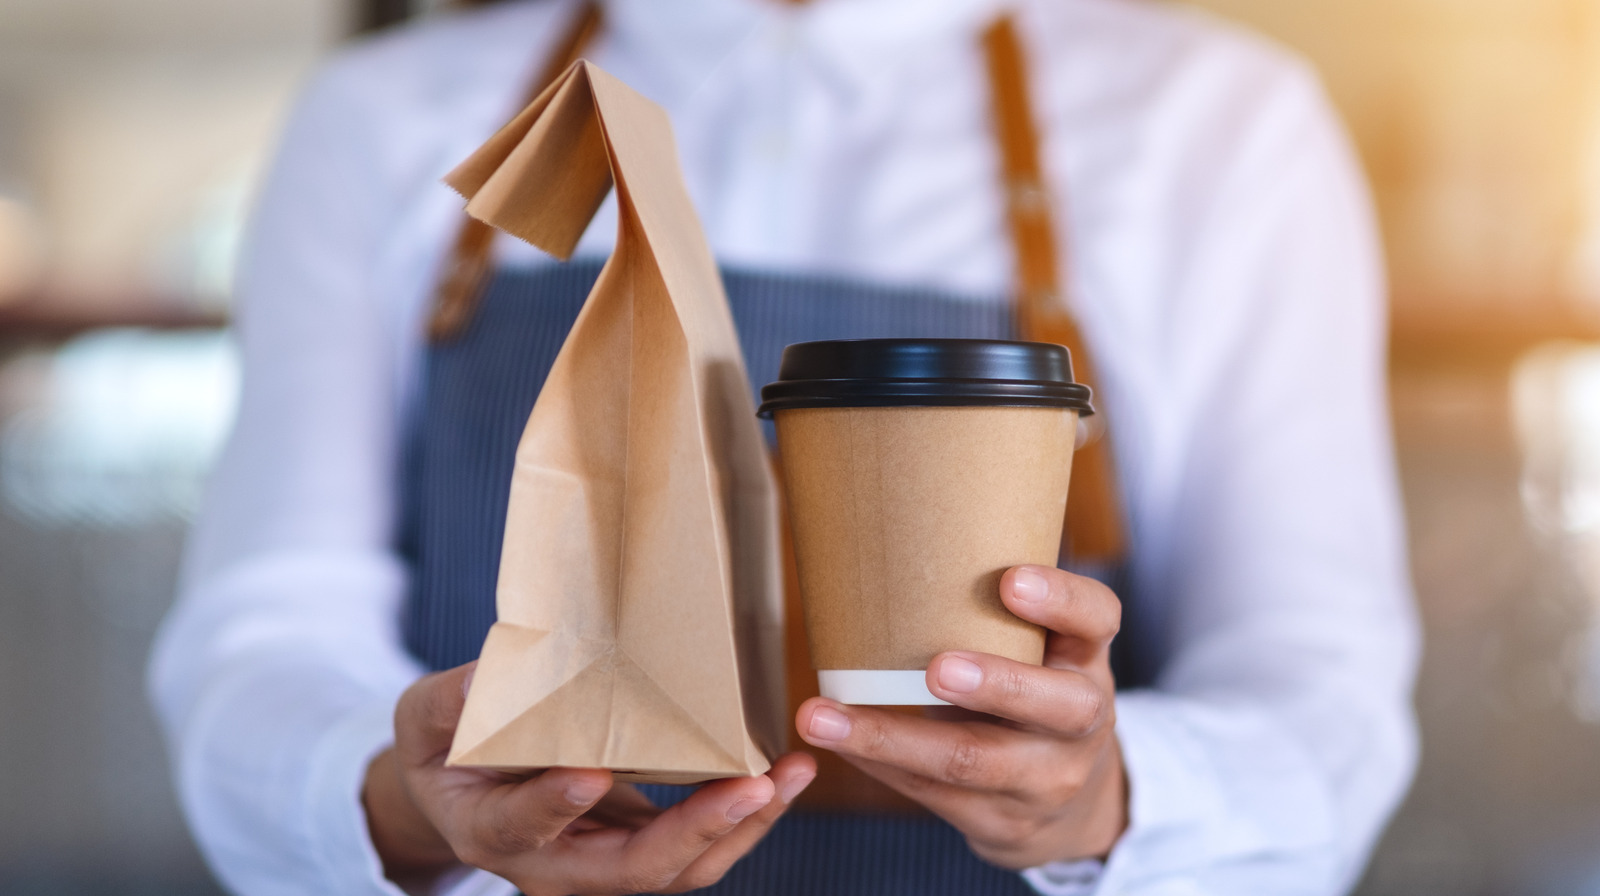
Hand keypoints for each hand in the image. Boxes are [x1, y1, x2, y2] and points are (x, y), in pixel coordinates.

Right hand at [364, 662, 817, 894]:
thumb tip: (485, 676)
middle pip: (630, 871)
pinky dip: (744, 817)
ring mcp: (598, 866)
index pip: (522, 828)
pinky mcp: (636, 850)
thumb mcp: (426, 716)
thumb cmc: (444, 747)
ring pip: (678, 872)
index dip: (554, 806)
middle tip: (752, 786)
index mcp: (488, 829)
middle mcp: (550, 866)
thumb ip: (452, 701)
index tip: (588, 773)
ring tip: (790, 777)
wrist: (459, 795)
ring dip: (740, 828)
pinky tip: (784, 776)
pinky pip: (697, 850)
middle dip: (695, 831)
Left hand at [796, 565, 1126, 868]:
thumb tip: (891, 541)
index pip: (1096, 618)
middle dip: (994, 685)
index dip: (1060, 599)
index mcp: (1086, 657)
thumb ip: (997, 615)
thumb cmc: (1032, 692)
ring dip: (891, 738)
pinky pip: (934, 792)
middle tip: (935, 668)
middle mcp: (1081, 719)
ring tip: (822, 717)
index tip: (1011, 580)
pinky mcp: (1002, 820)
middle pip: (1053, 705)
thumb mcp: (1040, 651)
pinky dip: (878, 763)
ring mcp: (1047, 777)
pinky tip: (835, 741)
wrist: (1070, 801)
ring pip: (973, 761)